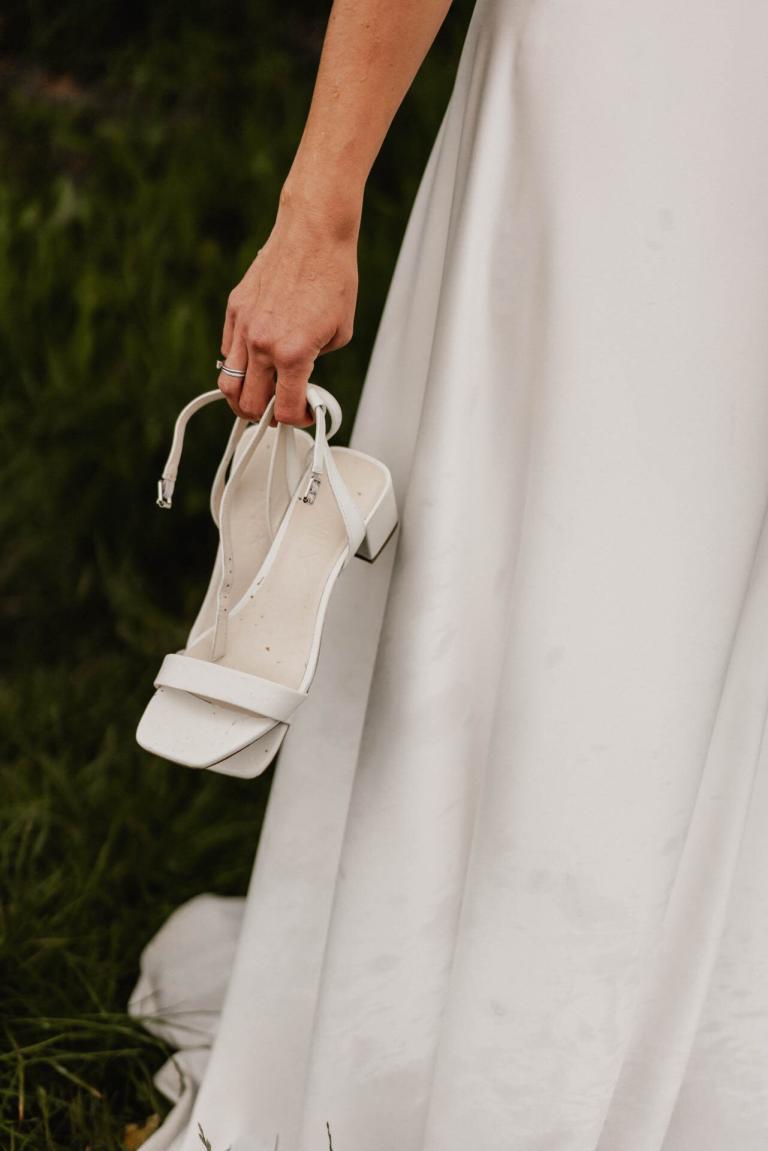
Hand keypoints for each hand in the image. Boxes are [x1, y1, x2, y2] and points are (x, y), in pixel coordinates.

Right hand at [218, 187, 360, 426]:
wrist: (314, 234)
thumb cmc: (333, 278)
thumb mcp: (340, 334)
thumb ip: (315, 364)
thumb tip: (300, 378)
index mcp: (292, 354)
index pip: (284, 410)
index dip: (297, 420)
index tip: (303, 413)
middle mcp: (261, 344)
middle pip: (249, 406)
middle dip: (266, 416)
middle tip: (280, 409)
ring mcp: (243, 327)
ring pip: (228, 384)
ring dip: (244, 397)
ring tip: (261, 394)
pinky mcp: (234, 309)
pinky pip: (228, 352)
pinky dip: (239, 364)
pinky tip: (257, 359)